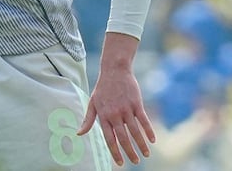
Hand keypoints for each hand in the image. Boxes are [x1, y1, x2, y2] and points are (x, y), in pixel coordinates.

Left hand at [78, 34, 155, 165]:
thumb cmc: (103, 88)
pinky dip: (148, 131)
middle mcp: (115, 114)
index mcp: (103, 116)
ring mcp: (126, 109)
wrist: (114, 70)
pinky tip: (153, 140)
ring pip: (135, 131)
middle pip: (123, 138)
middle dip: (129, 152)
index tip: (120, 164)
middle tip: (135, 162)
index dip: (115, 152)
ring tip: (146, 155)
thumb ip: (87, 120)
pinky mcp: (137, 103)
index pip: (109, 139)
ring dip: (141, 145)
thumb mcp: (92, 103)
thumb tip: (78, 134)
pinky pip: (144, 120)